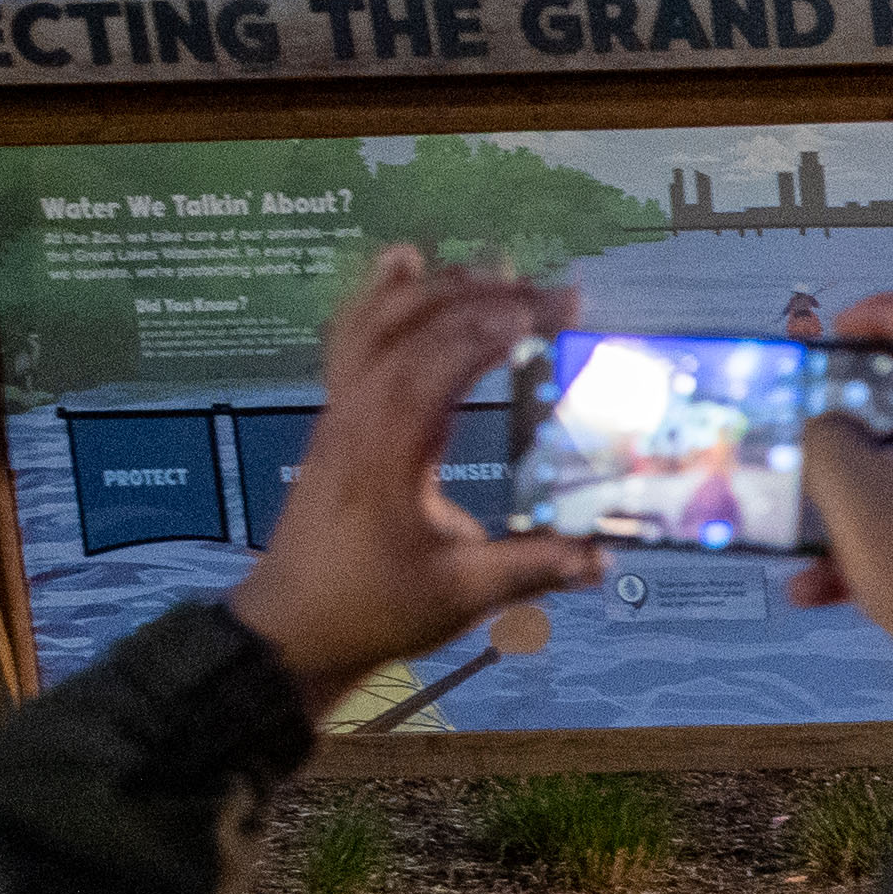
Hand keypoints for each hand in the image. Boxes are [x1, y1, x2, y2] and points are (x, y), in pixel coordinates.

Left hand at [226, 248, 601, 707]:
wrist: (289, 630)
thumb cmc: (371, 609)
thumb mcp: (460, 594)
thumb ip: (533, 568)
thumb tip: (603, 556)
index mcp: (388, 451)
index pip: (440, 362)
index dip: (496, 326)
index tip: (555, 310)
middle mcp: (358, 416)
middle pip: (410, 326)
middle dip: (481, 295)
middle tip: (548, 288)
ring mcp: (340, 413)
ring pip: (377, 322)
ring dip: (436, 288)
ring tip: (492, 266)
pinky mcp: (337, 420)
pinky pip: (353, 339)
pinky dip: (379, 295)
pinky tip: (403, 263)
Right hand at [789, 293, 892, 698]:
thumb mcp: (852, 493)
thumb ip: (828, 438)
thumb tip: (836, 429)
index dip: (883, 311)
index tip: (838, 330)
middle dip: (851, 424)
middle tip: (808, 435)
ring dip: (852, 504)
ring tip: (803, 547)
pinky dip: (877, 549)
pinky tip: (825, 590)